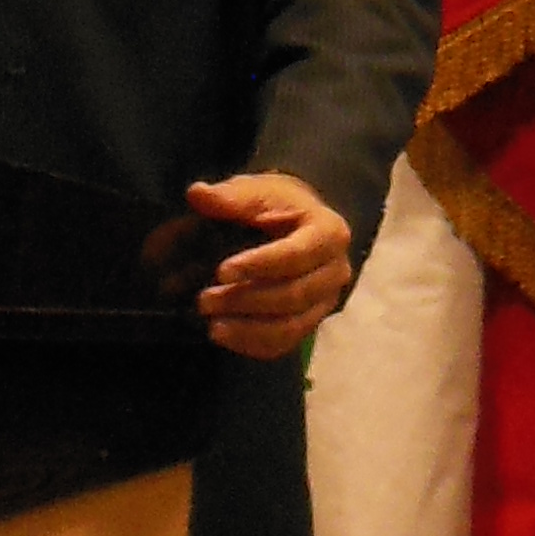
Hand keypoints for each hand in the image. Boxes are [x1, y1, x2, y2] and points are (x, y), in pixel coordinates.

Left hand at [187, 170, 353, 358]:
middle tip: (205, 299)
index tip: (222, 271)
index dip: (259, 265)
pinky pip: (285, 343)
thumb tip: (198, 194)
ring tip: (212, 324)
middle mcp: (336, 271)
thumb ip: (231, 197)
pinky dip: (253, 343)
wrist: (296, 223)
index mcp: (329, 232)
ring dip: (248, 329)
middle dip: (246, 300)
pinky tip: (224, 335)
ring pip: (291, 326)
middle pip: (294, 295)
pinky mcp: (311, 322)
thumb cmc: (276, 206)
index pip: (297, 254)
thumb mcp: (257, 192)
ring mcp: (326, 301)